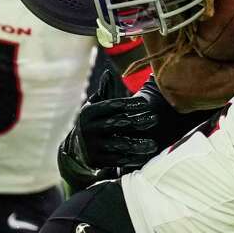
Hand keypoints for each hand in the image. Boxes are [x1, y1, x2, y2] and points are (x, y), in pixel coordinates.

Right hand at [58, 71, 158, 190]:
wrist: (77, 148)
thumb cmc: (96, 122)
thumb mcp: (96, 106)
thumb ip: (105, 90)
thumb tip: (108, 72)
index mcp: (89, 112)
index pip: (112, 106)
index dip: (130, 104)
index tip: (146, 103)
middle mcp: (87, 129)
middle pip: (117, 124)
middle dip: (137, 121)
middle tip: (155, 119)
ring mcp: (91, 146)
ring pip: (118, 144)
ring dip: (137, 144)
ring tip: (153, 144)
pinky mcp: (95, 160)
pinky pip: (116, 160)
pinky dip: (132, 159)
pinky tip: (145, 157)